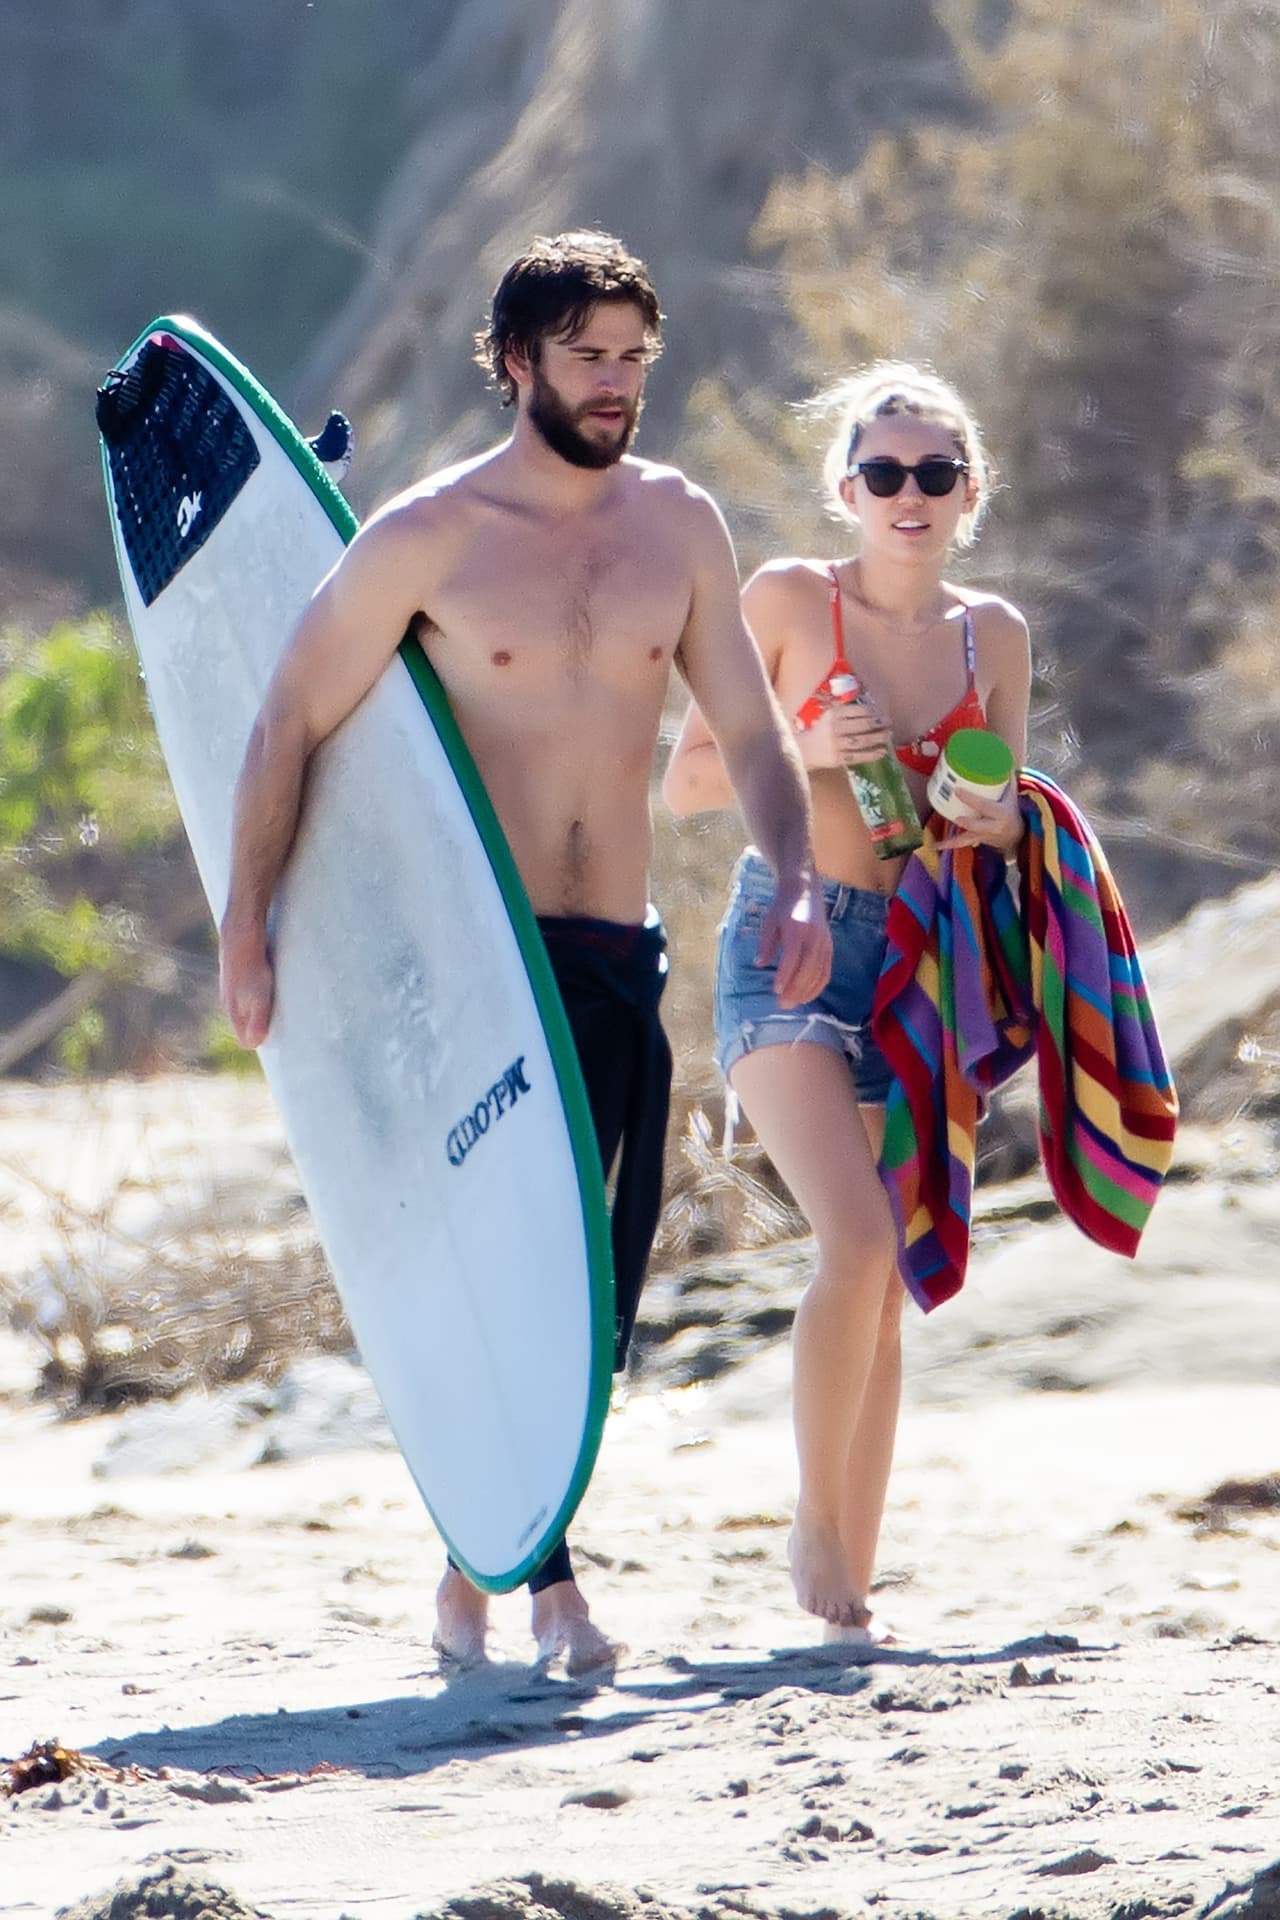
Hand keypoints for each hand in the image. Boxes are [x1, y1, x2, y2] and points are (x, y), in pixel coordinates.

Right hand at [219, 920, 274, 1047]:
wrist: (242, 931)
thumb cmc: (251, 964)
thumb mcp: (257, 995)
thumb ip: (256, 1020)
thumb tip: (253, 1045)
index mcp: (232, 1011)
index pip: (244, 1039)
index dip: (261, 1042)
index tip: (280, 1043)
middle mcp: (229, 1001)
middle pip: (246, 1025)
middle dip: (263, 1029)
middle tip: (286, 1029)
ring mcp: (233, 986)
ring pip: (248, 1008)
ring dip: (263, 1011)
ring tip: (283, 1010)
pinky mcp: (240, 973)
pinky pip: (251, 992)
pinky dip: (262, 995)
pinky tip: (274, 988)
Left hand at [757, 871, 832, 1008]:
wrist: (804, 889)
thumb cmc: (783, 907)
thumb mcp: (769, 922)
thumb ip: (765, 944)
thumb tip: (759, 965)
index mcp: (798, 928)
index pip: (793, 956)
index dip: (785, 975)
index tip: (775, 990)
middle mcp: (815, 936)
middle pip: (808, 968)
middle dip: (795, 989)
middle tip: (782, 1004)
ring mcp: (825, 943)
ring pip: (819, 973)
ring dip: (806, 991)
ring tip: (792, 1003)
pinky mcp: (830, 947)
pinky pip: (826, 971)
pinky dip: (817, 986)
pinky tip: (806, 996)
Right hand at [799, 698, 893, 771]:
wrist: (803, 749)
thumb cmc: (820, 731)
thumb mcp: (829, 716)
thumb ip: (846, 711)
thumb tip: (871, 710)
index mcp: (834, 714)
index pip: (858, 710)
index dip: (873, 711)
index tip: (881, 713)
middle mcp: (835, 728)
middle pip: (863, 725)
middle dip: (879, 723)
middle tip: (889, 723)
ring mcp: (837, 744)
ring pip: (863, 741)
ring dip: (878, 738)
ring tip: (888, 735)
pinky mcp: (838, 758)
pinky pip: (859, 756)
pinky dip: (872, 754)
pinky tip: (882, 752)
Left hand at [940, 783, 1023, 854]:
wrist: (1016, 835)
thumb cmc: (1010, 811)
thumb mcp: (1011, 797)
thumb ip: (1006, 780)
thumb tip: (1003, 761)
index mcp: (1001, 813)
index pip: (985, 806)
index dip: (972, 799)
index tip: (957, 791)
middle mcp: (992, 826)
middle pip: (979, 826)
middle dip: (969, 823)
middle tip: (957, 819)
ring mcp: (983, 835)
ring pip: (967, 839)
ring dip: (952, 841)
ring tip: (937, 843)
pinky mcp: (975, 840)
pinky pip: (960, 844)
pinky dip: (947, 845)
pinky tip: (934, 845)